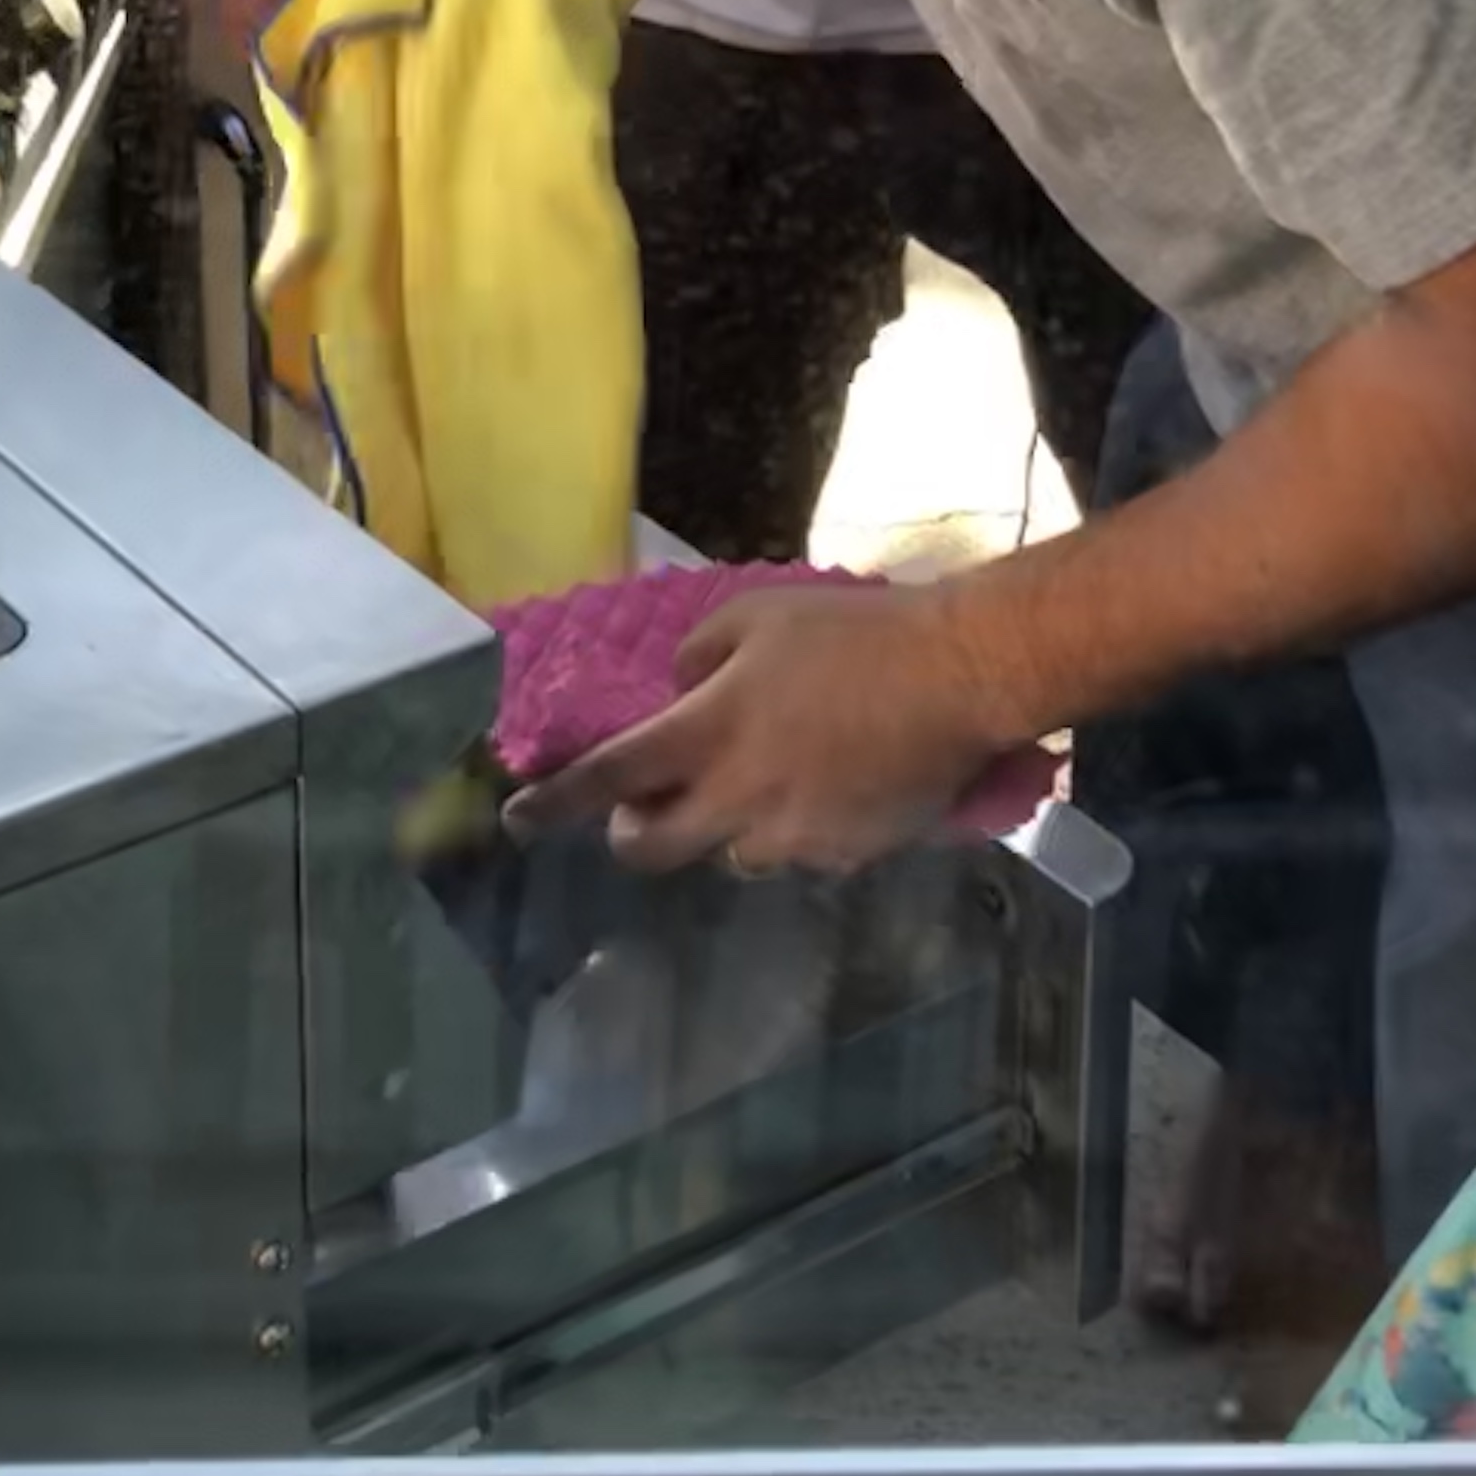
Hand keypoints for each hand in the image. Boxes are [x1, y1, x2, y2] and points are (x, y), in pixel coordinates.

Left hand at [502, 582, 1033, 879]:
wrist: (956, 677)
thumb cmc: (852, 634)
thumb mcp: (757, 616)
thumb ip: (699, 658)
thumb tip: (680, 695)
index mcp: (710, 732)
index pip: (611, 778)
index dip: (557, 803)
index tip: (519, 820)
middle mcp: (738, 799)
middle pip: (654, 847)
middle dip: (634, 833)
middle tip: (645, 806)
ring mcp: (791, 839)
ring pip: (728, 853)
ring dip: (725, 823)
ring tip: (770, 773)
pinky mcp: (842, 859)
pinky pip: (794, 854)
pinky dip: (792, 828)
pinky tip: (829, 784)